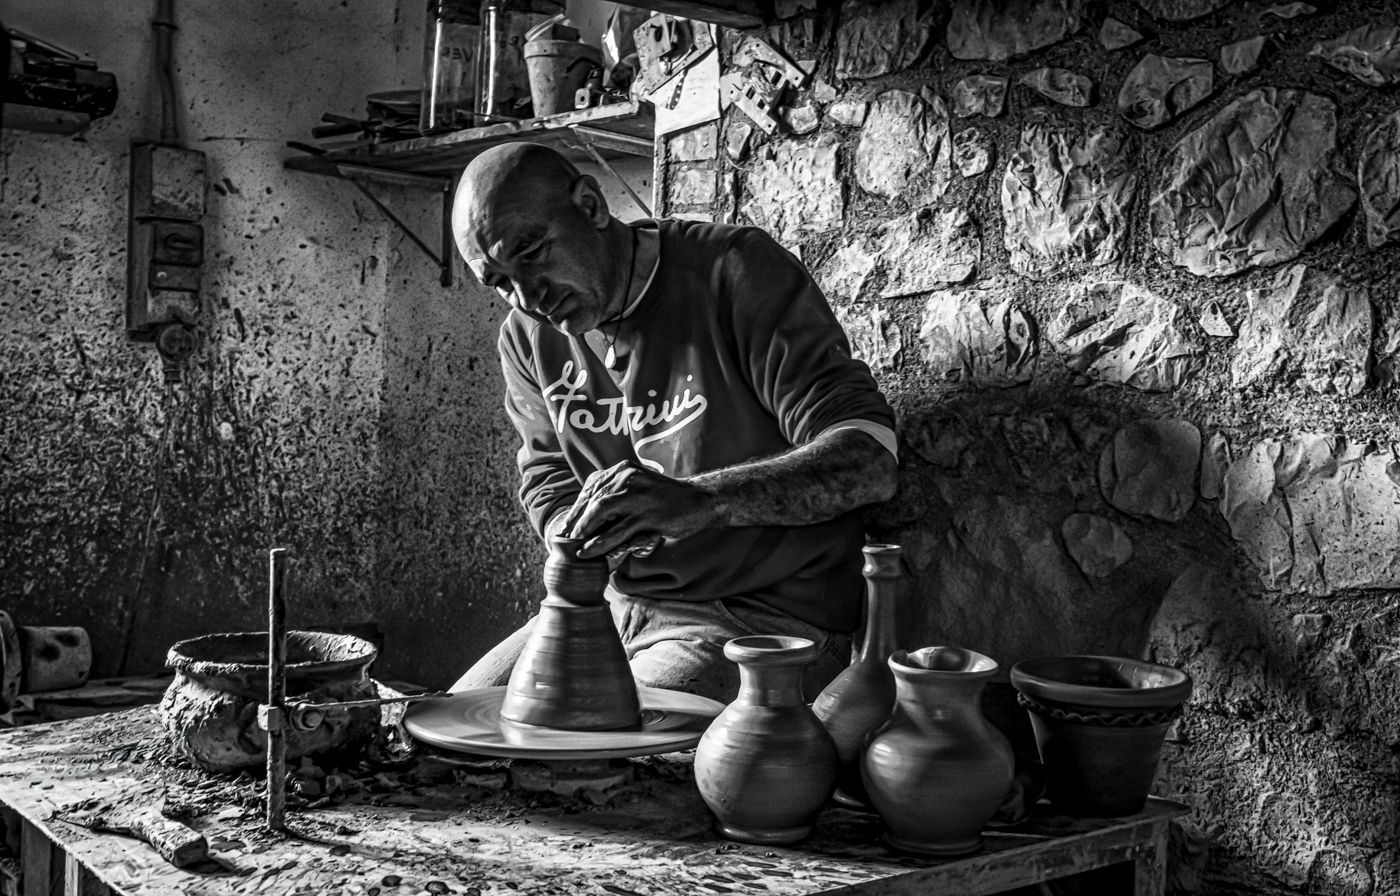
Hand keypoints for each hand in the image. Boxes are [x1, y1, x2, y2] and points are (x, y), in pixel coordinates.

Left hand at [562, 460, 721, 559]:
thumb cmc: (664, 499)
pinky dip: (604, 544)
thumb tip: (585, 515)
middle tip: (565, 540)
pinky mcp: (650, 516)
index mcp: (623, 470)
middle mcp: (629, 479)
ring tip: (576, 549)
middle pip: (593, 500)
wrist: (699, 502)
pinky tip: (595, 553)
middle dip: (576, 522)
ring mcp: (640, 496)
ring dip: (585, 533)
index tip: (566, 526)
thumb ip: (614, 494)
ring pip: (602, 514)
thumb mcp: (637, 487)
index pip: (591, 488)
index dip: (576, 509)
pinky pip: (620, 532)